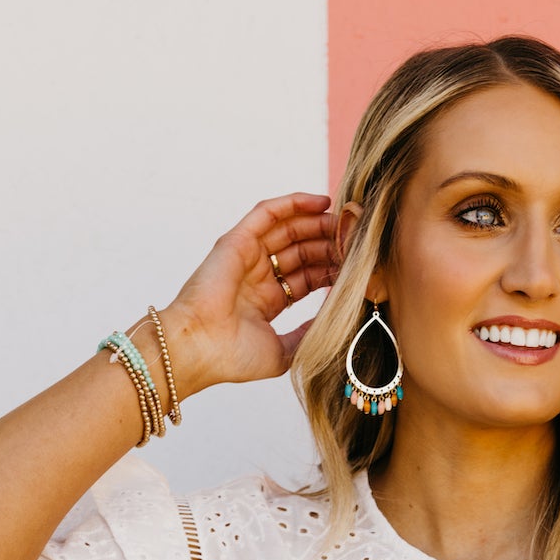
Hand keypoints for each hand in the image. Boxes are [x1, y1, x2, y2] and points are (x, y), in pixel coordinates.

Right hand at [166, 191, 340, 392]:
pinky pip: (268, 213)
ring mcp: (246, 256)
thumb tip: (333, 323)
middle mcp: (257, 276)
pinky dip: (294, 204)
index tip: (359, 266)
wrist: (200, 348)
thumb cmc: (233, 357)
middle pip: (302, 251)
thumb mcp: (283, 352)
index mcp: (266, 301)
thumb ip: (307, 335)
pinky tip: (321, 202)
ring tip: (346, 220)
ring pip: (289, 230)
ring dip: (318, 223)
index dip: (331, 270)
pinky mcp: (237, 240)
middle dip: (330, 244)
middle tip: (357, 239)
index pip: (306, 277)